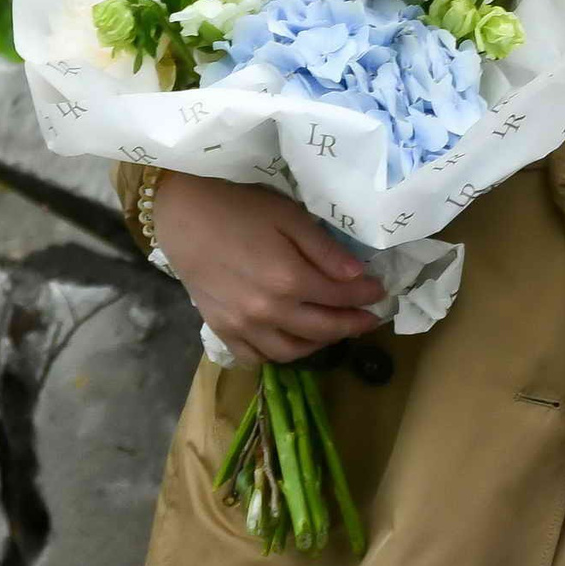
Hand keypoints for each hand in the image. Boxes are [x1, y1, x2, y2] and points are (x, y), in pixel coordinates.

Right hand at [152, 171, 387, 365]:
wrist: (183, 214)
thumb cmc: (240, 208)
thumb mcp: (290, 218)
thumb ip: (326, 251)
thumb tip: (359, 276)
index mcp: (289, 280)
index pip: (341, 297)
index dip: (366, 296)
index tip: (381, 292)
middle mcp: (268, 311)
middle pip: (322, 329)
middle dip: (352, 324)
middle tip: (370, 318)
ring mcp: (242, 325)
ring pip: (292, 351)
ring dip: (320, 344)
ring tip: (335, 330)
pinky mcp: (221, 329)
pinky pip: (256, 357)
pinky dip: (279, 355)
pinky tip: (293, 341)